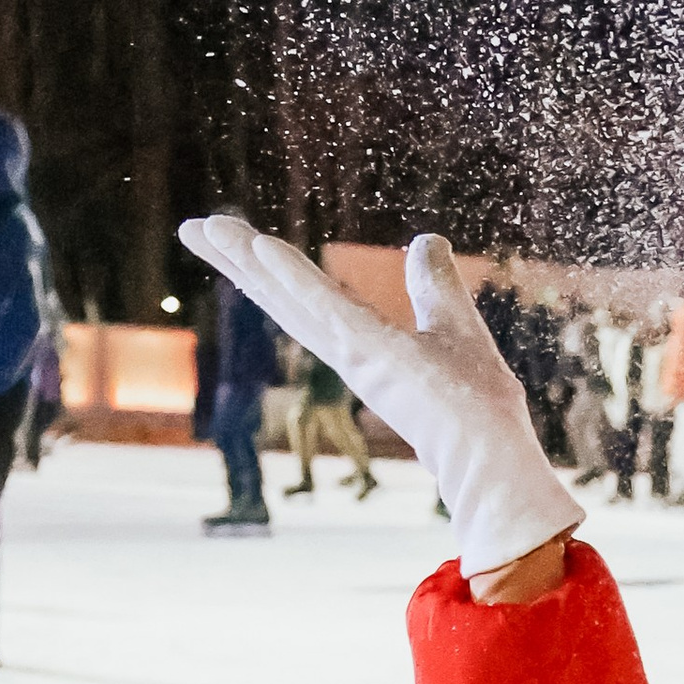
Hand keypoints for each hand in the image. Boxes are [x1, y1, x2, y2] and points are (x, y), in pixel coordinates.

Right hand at [175, 217, 582, 589]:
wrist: (492, 456)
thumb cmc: (477, 404)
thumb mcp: (453, 319)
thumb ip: (435, 283)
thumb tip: (426, 239)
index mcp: (362, 343)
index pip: (306, 297)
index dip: (271, 268)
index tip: (234, 238)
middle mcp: (347, 349)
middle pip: (281, 295)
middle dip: (238, 260)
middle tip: (191, 228)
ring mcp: (352, 352)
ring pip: (289, 297)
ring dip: (247, 260)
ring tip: (203, 227)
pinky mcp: (366, 354)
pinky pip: (323, 307)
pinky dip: (291, 277)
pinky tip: (260, 247)